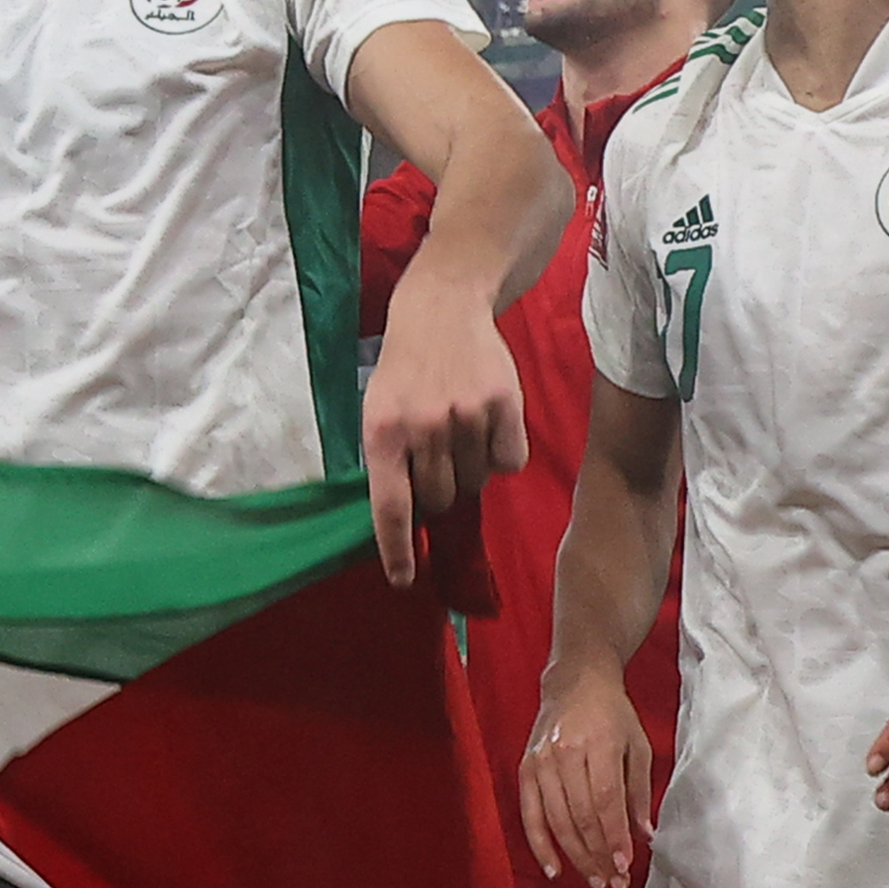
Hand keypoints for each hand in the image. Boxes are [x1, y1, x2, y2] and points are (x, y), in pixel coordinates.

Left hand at [359, 280, 530, 582]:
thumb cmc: (405, 367)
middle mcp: (424, 428)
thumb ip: (390, 463)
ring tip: (461, 429)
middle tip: (438, 453)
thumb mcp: (379, 410)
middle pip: (439, 500)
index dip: (397, 549)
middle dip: (439, 489)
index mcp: (383, 432)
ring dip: (471, 469)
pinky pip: (509, 464)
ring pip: (476, 483)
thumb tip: (408, 523)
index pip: (391, 507)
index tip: (403, 580)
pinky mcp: (504, 405)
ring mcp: (466, 417)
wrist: (443, 307)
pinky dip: (503, 455)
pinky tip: (489, 425)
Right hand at [522, 664, 659, 887]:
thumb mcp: (638, 744)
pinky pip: (530, 815)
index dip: (614, 836)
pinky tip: (555, 869)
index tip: (624, 865)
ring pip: (557, 821)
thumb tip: (644, 835)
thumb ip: (639, 791)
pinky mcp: (525, 770)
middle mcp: (565, 754)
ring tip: (594, 881)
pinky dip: (540, 845)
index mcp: (597, 743)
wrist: (575, 681)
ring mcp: (540, 763)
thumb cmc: (612, 713)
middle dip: (598, 854)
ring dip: (576, 856)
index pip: (605, 800)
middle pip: (580, 816)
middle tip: (612, 881)